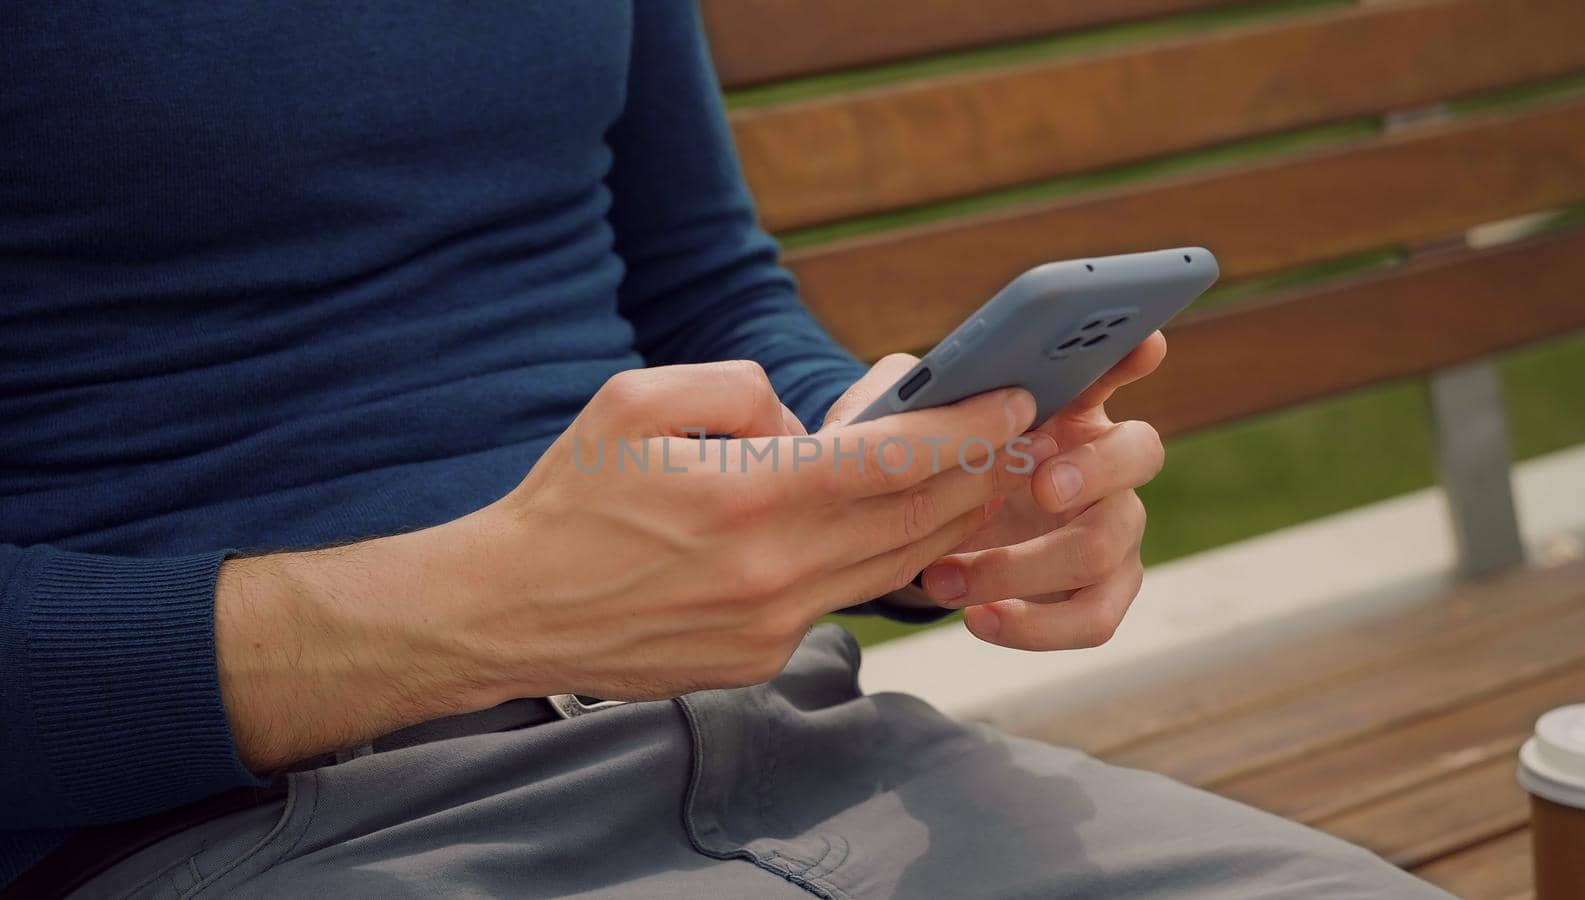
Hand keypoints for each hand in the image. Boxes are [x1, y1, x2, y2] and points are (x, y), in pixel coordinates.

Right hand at [217, 361, 1053, 768]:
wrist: (510, 611)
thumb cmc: (568, 499)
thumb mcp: (637, 400)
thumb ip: (740, 389)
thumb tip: (806, 422)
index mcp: (745, 499)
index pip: (891, 460)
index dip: (966, 427)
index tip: (1017, 398)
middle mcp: (772, 573)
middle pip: (914, 519)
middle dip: (977, 471)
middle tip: (1016, 431)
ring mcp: (770, 626)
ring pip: (892, 567)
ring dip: (943, 519)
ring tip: (973, 473)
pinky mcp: (759, 657)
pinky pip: (840, 598)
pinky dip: (875, 557)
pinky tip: (885, 523)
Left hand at [823, 335, 1166, 650]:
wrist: (915, 545)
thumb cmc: (922, 468)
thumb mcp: (905, 427)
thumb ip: (917, 397)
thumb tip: (927, 385)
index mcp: (1066, 403)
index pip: (1110, 366)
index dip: (1134, 353)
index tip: (1144, 344)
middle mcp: (1106, 459)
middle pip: (1140, 451)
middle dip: (1094, 468)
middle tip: (1041, 484)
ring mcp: (1114, 526)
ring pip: (1105, 545)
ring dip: (1019, 566)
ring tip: (944, 579)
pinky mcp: (1104, 591)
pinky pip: (1096, 618)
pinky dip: (1034, 626)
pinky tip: (979, 617)